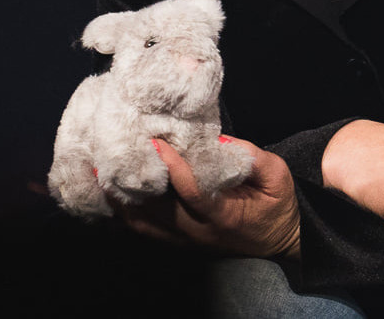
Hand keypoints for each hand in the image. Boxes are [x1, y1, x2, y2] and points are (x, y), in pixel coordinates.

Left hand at [114, 137, 301, 258]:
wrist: (279, 240)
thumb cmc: (277, 205)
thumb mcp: (277, 176)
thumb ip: (251, 157)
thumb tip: (218, 140)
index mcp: (226, 216)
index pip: (192, 192)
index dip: (173, 167)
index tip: (155, 142)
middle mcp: (200, 232)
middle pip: (159, 209)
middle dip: (136, 180)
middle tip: (115, 152)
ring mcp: (187, 240)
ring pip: (146, 223)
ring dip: (124, 198)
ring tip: (104, 170)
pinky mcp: (180, 242)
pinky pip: (146, 230)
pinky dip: (127, 212)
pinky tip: (112, 193)